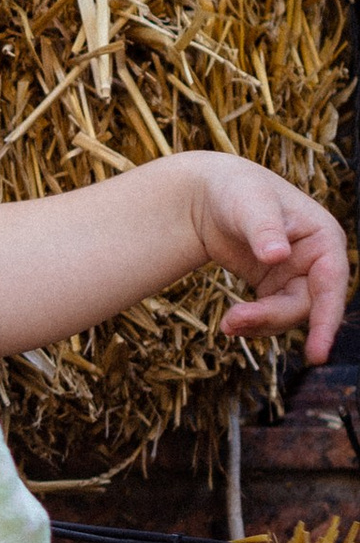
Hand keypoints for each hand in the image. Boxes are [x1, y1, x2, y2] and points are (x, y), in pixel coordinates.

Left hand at [194, 160, 350, 362]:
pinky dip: (252, 322)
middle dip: (271, 318)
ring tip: (226, 324)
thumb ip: (265, 230)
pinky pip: (270, 315)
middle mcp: (317, 261)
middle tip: (232, 323)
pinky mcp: (275, 287)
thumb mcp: (251, 204)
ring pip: (287, 315)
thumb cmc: (237, 190)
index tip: (316, 353)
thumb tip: (277, 256)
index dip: (327, 320)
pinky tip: (230, 323)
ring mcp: (296, 277)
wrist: (209, 196)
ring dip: (259, 323)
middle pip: (306, 306)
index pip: (333, 285)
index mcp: (325, 239)